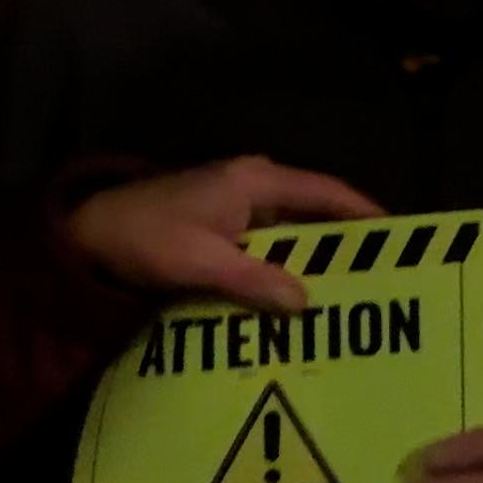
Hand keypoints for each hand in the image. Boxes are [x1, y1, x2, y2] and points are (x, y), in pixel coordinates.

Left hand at [64, 156, 383, 313]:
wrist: (84, 234)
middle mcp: (252, 182)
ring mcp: (235, 199)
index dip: (363, 212)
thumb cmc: (144, 238)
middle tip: (375, 269)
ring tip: (339, 285)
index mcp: (255, 181)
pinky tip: (290, 288)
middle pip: (312, 209)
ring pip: (289, 227)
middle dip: (342, 239)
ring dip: (310, 253)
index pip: (325, 192)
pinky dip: (283, 260)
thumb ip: (254, 280)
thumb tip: (305, 300)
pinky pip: (266, 238)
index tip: (399, 233)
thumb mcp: (199, 263)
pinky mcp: (219, 219)